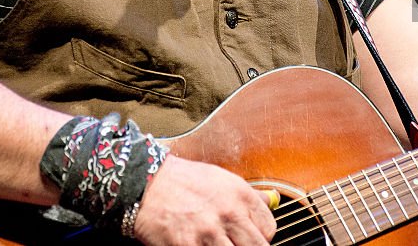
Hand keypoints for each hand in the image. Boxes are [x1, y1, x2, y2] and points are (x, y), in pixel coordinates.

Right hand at [132, 154, 276, 244]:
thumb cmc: (184, 180)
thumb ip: (247, 194)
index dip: (261, 237)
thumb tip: (270, 201)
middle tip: (235, 243)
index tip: (251, 237)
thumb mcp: (221, 178)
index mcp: (240, 195)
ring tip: (217, 243)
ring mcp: (209, 233)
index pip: (269, 228)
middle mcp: (229, 214)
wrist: (148, 183)